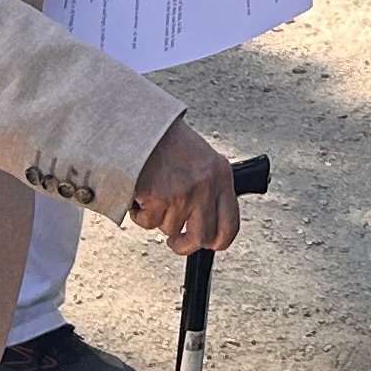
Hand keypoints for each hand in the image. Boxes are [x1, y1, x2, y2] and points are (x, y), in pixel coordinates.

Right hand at [129, 116, 241, 249]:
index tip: (209, 244)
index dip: (219, 241)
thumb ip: (208, 189)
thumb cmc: (167, 140)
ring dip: (158, 218)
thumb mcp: (201, 160)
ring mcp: (183, 194)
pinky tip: (141, 193)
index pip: (230, 224)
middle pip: (201, 238)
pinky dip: (140, 214)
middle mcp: (206, 187)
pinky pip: (148, 222)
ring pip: (170, 229)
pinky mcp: (158, 198)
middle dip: (184, 244)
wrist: (139, 125)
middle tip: (176, 240)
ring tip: (153, 193)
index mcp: (221, 176)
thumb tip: (207, 223)